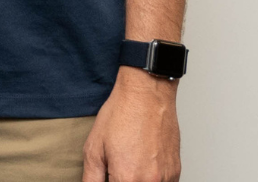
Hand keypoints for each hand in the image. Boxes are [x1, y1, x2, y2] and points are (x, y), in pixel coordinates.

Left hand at [82, 67, 180, 181]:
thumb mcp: (94, 147)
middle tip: (116, 168)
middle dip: (121, 180)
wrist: (147, 93)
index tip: (109, 176)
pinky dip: (151, 179)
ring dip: (137, 180)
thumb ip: (91, 179)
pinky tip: (142, 163)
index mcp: (127, 179)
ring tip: (130, 162)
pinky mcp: (175, 173)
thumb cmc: (121, 114)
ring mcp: (166, 179)